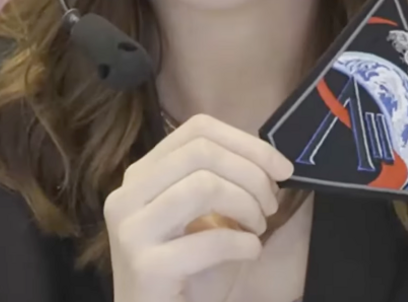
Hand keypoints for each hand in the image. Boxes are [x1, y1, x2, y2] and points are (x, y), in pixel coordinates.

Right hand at [105, 114, 294, 301]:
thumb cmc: (186, 276)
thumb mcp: (202, 219)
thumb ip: (219, 181)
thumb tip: (267, 157)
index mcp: (140, 176)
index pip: (196, 130)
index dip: (247, 142)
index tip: (282, 167)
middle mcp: (126, 196)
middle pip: (201, 152)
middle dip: (251, 173)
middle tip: (271, 204)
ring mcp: (131, 231)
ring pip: (204, 185)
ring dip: (246, 205)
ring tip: (258, 229)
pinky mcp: (145, 267)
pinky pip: (210, 239)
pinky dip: (243, 244)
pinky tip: (251, 253)